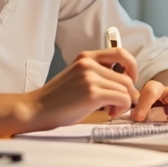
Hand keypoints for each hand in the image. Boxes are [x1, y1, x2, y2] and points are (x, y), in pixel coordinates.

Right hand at [21, 48, 140, 130]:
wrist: (35, 109)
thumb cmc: (57, 99)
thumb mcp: (77, 77)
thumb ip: (97, 73)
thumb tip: (124, 83)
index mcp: (85, 57)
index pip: (120, 53)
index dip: (131, 67)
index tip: (129, 81)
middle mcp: (88, 63)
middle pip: (126, 76)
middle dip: (129, 93)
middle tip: (119, 104)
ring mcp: (90, 78)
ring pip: (126, 89)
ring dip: (123, 103)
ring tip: (110, 111)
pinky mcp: (92, 94)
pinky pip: (122, 99)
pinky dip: (120, 108)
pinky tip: (108, 113)